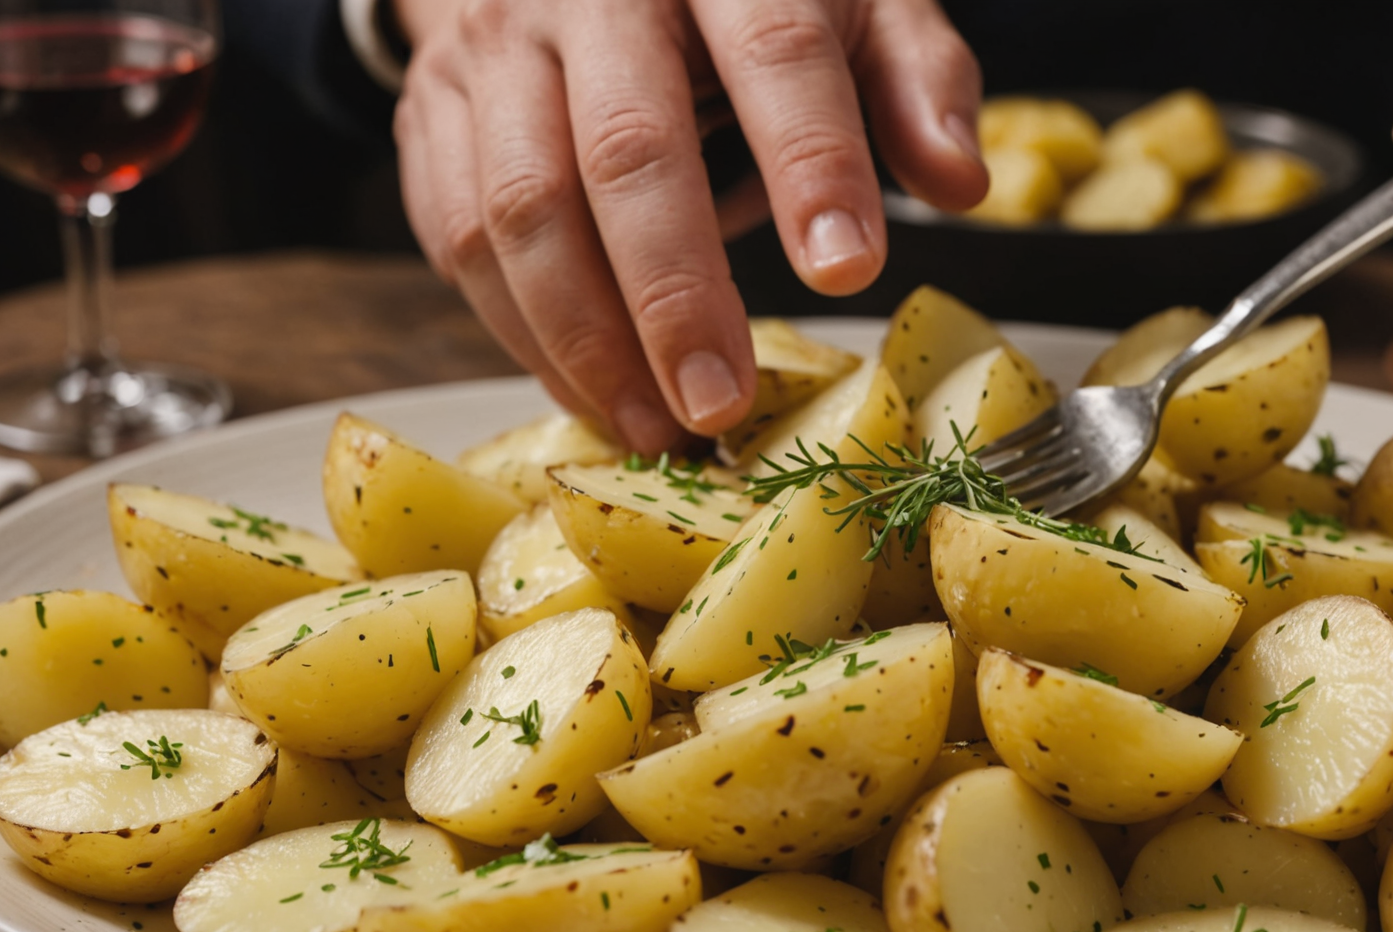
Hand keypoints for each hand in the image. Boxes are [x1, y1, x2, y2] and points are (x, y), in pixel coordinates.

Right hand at [391, 0, 986, 451]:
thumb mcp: (849, 2)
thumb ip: (915, 80)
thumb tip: (960, 181)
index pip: (772, 52)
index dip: (811, 163)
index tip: (848, 269)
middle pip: (625, 150)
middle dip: (676, 294)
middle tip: (722, 405)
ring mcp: (494, 52)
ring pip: (520, 207)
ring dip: (588, 339)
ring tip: (658, 428)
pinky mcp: (432, 114)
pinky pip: (456, 235)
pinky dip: (523, 333)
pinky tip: (592, 394)